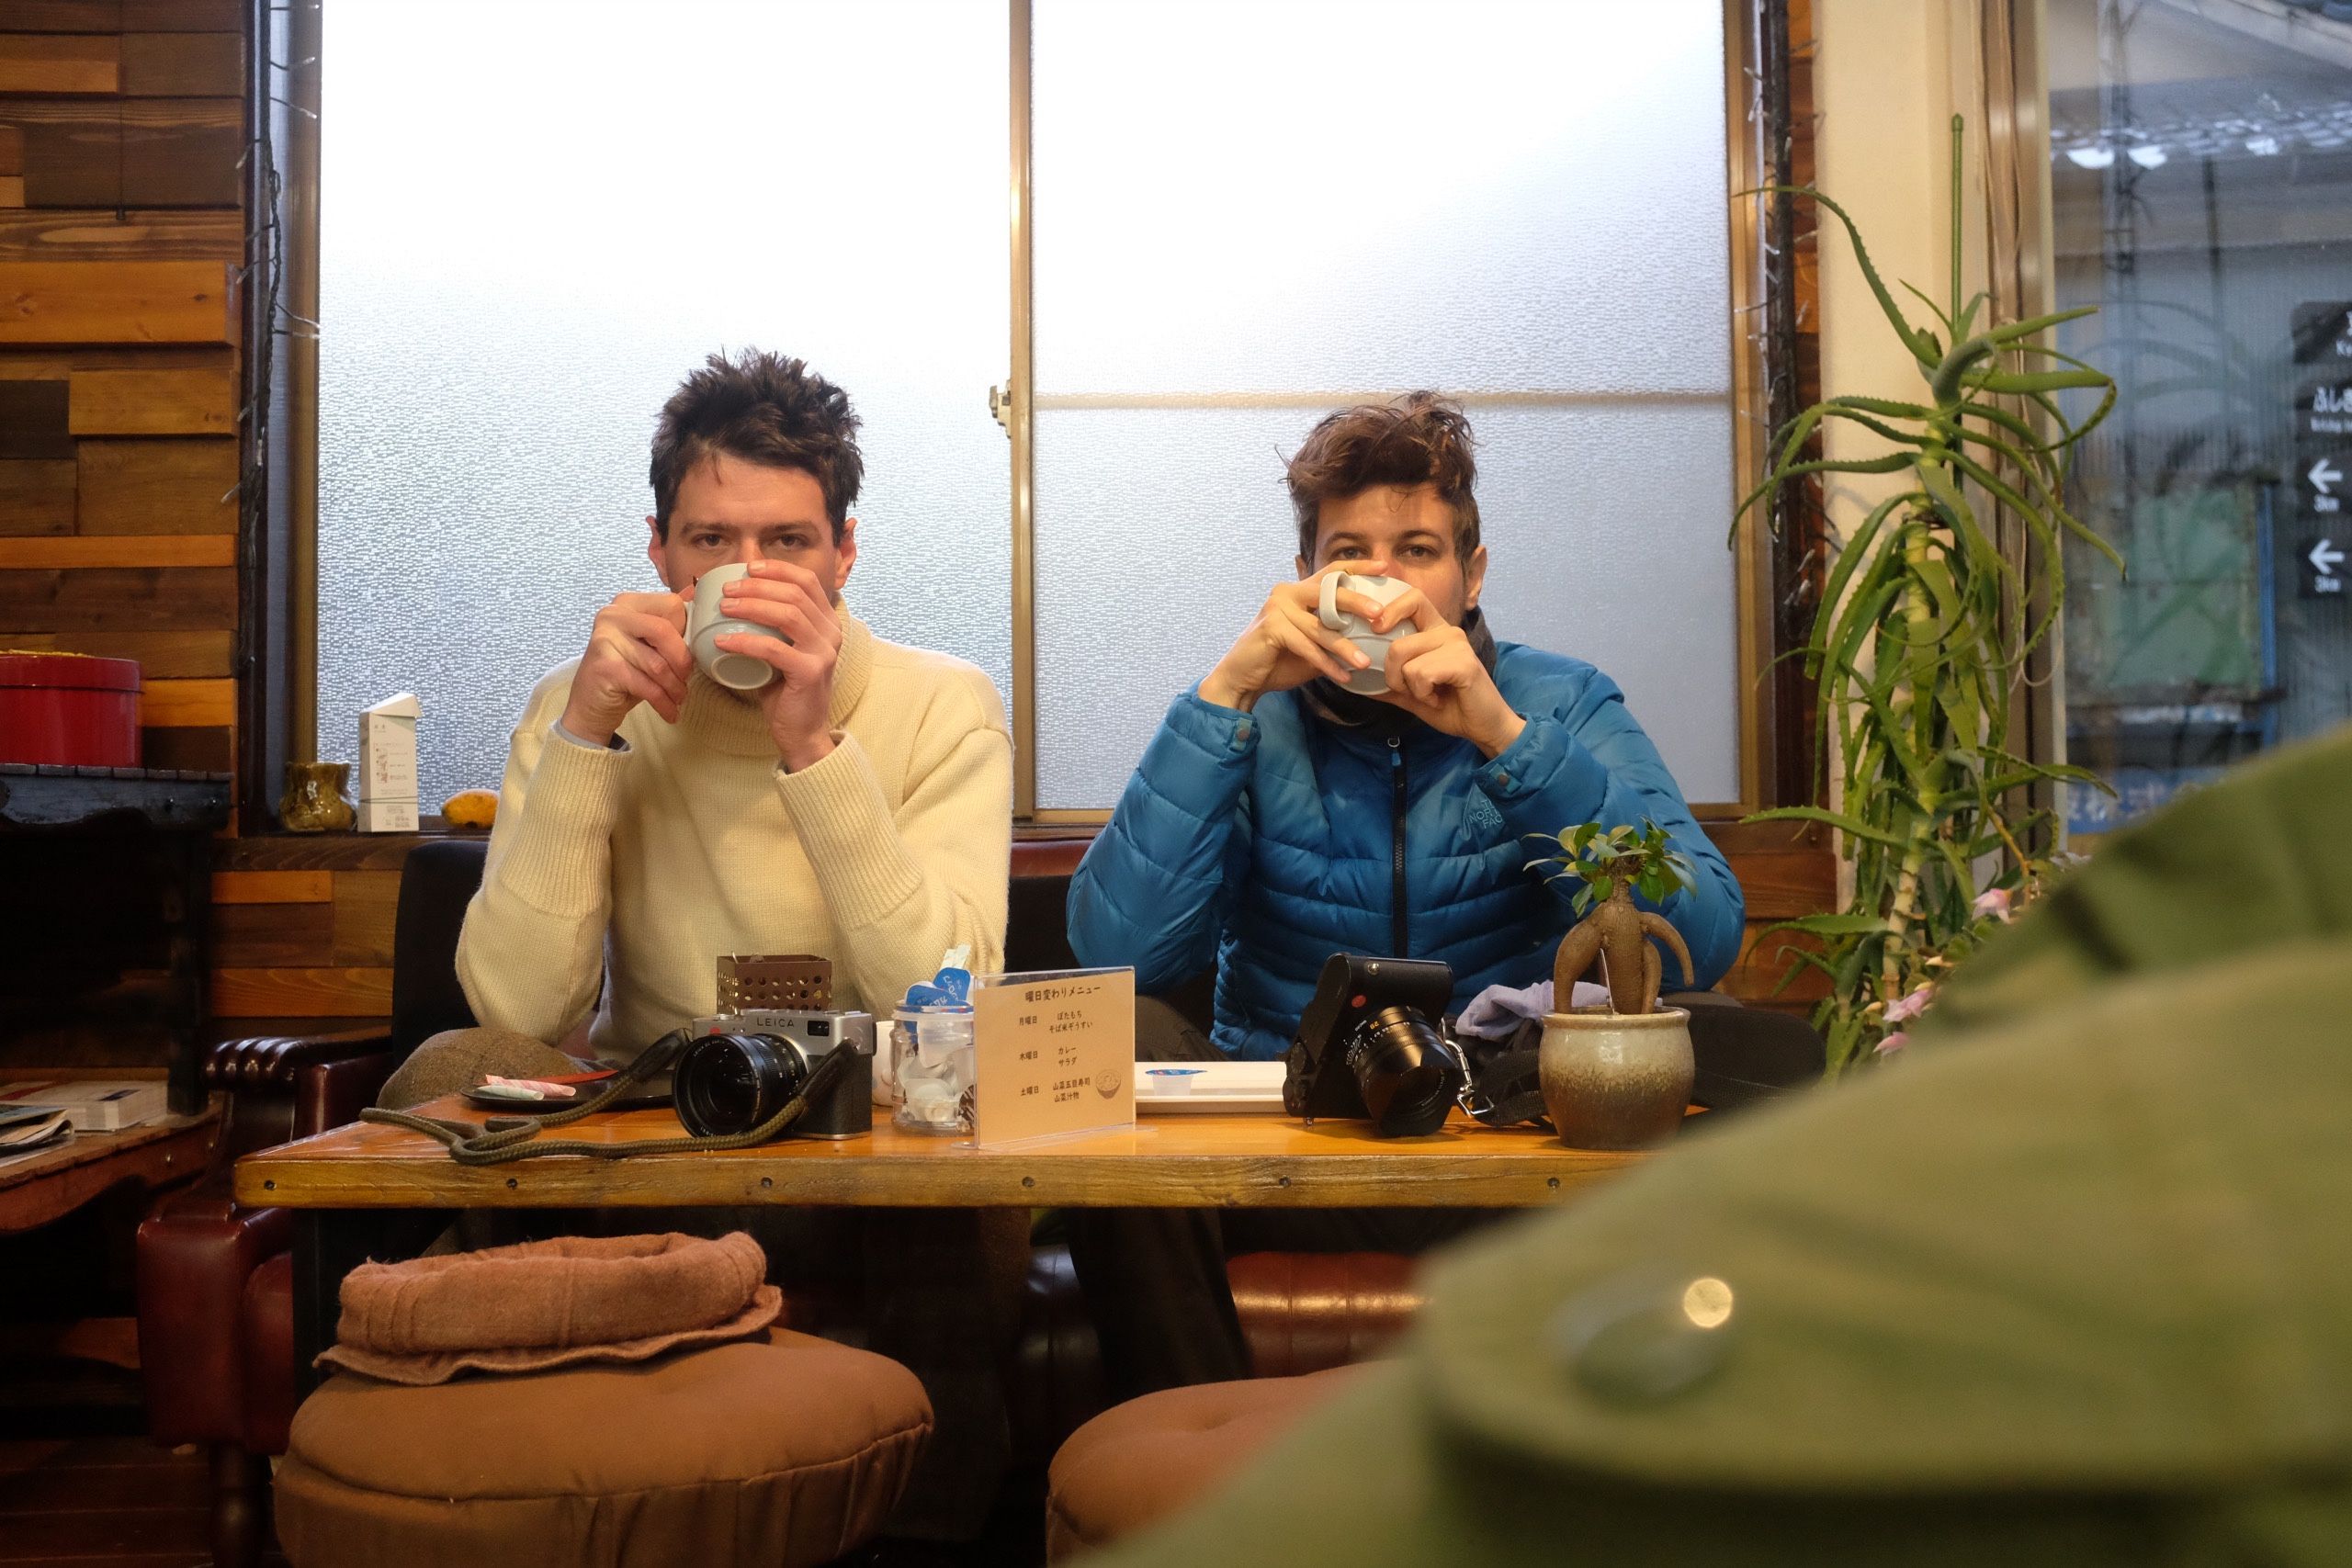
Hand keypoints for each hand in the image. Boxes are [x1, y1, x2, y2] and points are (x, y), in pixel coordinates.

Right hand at [560, 589, 691, 744]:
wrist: (590, 706)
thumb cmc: (626, 673)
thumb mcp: (649, 644)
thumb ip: (669, 619)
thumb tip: (696, 590)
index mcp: (627, 603)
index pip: (672, 606)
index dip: (687, 633)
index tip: (687, 654)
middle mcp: (612, 615)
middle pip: (665, 631)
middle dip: (682, 661)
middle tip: (685, 680)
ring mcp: (605, 639)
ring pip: (658, 664)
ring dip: (675, 687)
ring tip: (678, 698)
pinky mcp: (606, 667)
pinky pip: (648, 686)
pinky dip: (664, 703)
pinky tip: (669, 711)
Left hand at [713, 560, 843, 769]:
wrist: (802, 730)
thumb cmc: (786, 688)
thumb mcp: (783, 648)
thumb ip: (771, 625)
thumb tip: (733, 598)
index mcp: (827, 622)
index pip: (807, 581)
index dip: (778, 569)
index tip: (749, 567)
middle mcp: (831, 633)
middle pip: (795, 594)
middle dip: (757, 586)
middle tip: (727, 590)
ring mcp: (824, 652)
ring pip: (788, 615)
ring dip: (752, 606)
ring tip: (724, 608)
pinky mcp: (811, 672)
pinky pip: (775, 649)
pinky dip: (745, 642)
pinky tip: (723, 641)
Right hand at [1198, 559, 1392, 711]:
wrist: (1243, 677)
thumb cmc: (1279, 659)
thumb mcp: (1312, 643)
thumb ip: (1333, 633)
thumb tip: (1370, 636)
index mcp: (1297, 590)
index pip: (1331, 572)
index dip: (1358, 567)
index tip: (1383, 567)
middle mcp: (1286, 592)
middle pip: (1328, 592)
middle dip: (1357, 602)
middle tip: (1380, 613)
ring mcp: (1277, 608)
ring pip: (1320, 627)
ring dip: (1344, 647)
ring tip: (1365, 662)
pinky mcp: (1271, 627)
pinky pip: (1307, 646)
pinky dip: (1326, 663)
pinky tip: (1343, 677)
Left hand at [1358, 584, 1525, 756]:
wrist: (1483, 727)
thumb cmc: (1450, 707)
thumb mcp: (1412, 694)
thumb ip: (1389, 684)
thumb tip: (1356, 681)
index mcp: (1435, 631)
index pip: (1412, 598)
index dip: (1390, 609)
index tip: (1376, 628)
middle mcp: (1447, 631)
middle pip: (1397, 643)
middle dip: (1392, 674)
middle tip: (1411, 689)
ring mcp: (1457, 644)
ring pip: (1405, 659)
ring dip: (1409, 687)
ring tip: (1429, 695)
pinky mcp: (1463, 662)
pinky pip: (1421, 674)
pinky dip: (1423, 694)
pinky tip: (1439, 699)